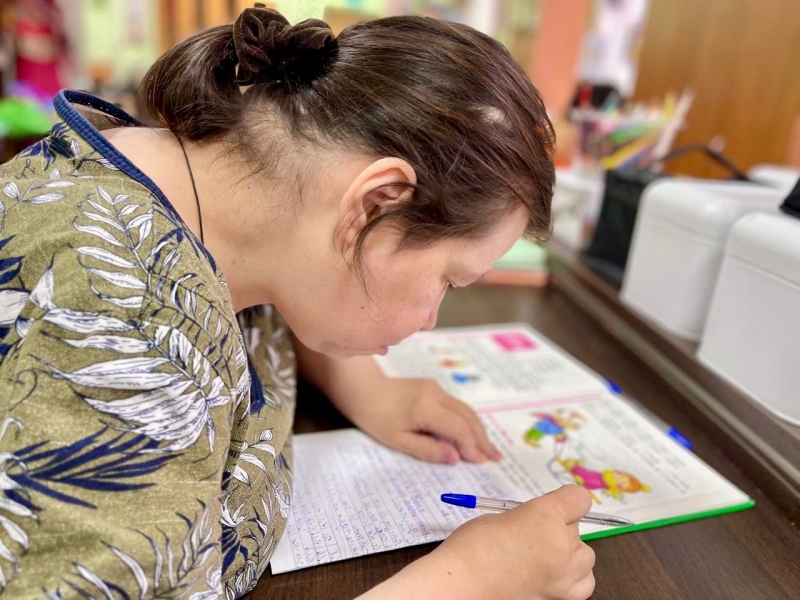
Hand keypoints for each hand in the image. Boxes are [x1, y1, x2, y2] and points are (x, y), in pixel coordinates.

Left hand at [339, 374, 500, 463]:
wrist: (364, 389)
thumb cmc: (376, 418)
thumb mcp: (398, 441)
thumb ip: (428, 450)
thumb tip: (455, 459)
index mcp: (426, 408)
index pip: (459, 428)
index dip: (471, 446)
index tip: (480, 462)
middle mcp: (436, 395)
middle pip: (468, 418)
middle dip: (482, 439)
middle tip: (495, 458)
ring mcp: (436, 389)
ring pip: (465, 410)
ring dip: (478, 430)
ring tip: (488, 449)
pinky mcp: (433, 388)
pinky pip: (456, 406)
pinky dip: (467, 421)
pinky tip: (471, 434)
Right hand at [361, 485, 595, 599]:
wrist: (461, 583)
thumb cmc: (472, 546)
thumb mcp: (502, 516)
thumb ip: (529, 516)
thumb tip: (542, 521)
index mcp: (546, 516)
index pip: (579, 499)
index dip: (566, 500)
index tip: (553, 505)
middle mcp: (562, 545)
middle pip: (577, 528)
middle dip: (559, 527)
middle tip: (531, 534)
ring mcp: (564, 575)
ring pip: (586, 555)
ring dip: (569, 552)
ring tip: (543, 556)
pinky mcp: (562, 597)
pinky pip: (585, 582)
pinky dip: (574, 577)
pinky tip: (554, 574)